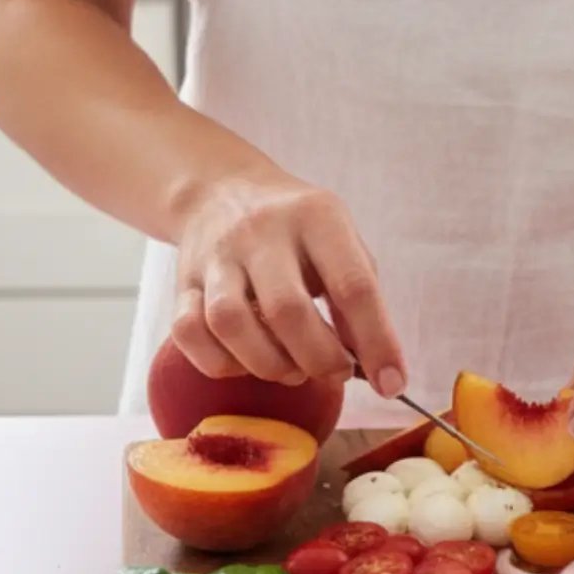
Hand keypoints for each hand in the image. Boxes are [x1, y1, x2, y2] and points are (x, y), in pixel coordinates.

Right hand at [170, 163, 405, 395]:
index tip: (392, 383)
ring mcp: (216, 256)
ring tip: (292, 368)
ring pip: (230, 323)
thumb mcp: (341, 243)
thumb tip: (376, 365)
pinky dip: (220, 362)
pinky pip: (189, 332)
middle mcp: (262, 232)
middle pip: (287, 311)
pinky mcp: (181, 281)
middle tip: (334, 371)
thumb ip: (360, 298)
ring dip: (268, 364)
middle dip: (319, 359)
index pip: (352, 286)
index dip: (377, 342)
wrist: (221, 190)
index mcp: (316, 217)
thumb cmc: (297, 229)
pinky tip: (246, 361)